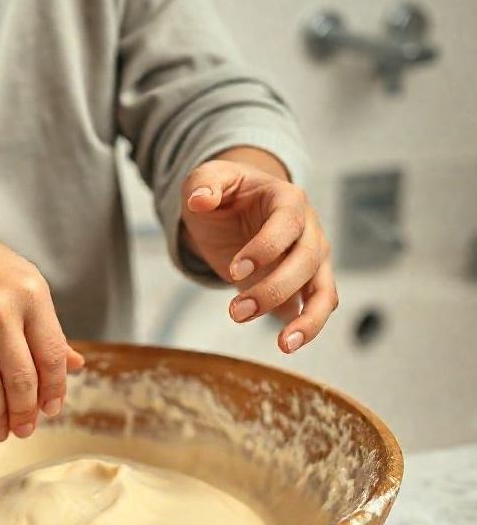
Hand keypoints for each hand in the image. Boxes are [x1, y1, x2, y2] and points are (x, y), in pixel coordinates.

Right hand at [0, 201, 84, 440]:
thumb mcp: (21, 283)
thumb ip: (46, 326)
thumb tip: (76, 365)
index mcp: (31, 294)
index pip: (52, 357)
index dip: (54, 391)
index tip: (50, 411)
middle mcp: (0, 308)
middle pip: (21, 378)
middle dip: (25, 413)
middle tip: (23, 431)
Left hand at [180, 149, 337, 353]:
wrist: (237, 210)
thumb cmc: (226, 194)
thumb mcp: (209, 179)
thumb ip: (203, 183)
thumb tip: (199, 199)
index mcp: (287, 199)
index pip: (287, 223)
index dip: (265, 248)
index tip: (236, 269)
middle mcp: (309, 229)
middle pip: (306, 261)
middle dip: (273, 290)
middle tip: (235, 313)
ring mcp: (313, 259)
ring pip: (324, 291)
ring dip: (307, 320)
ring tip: (284, 345)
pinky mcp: (307, 284)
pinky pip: (318, 307)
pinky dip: (308, 327)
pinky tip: (288, 344)